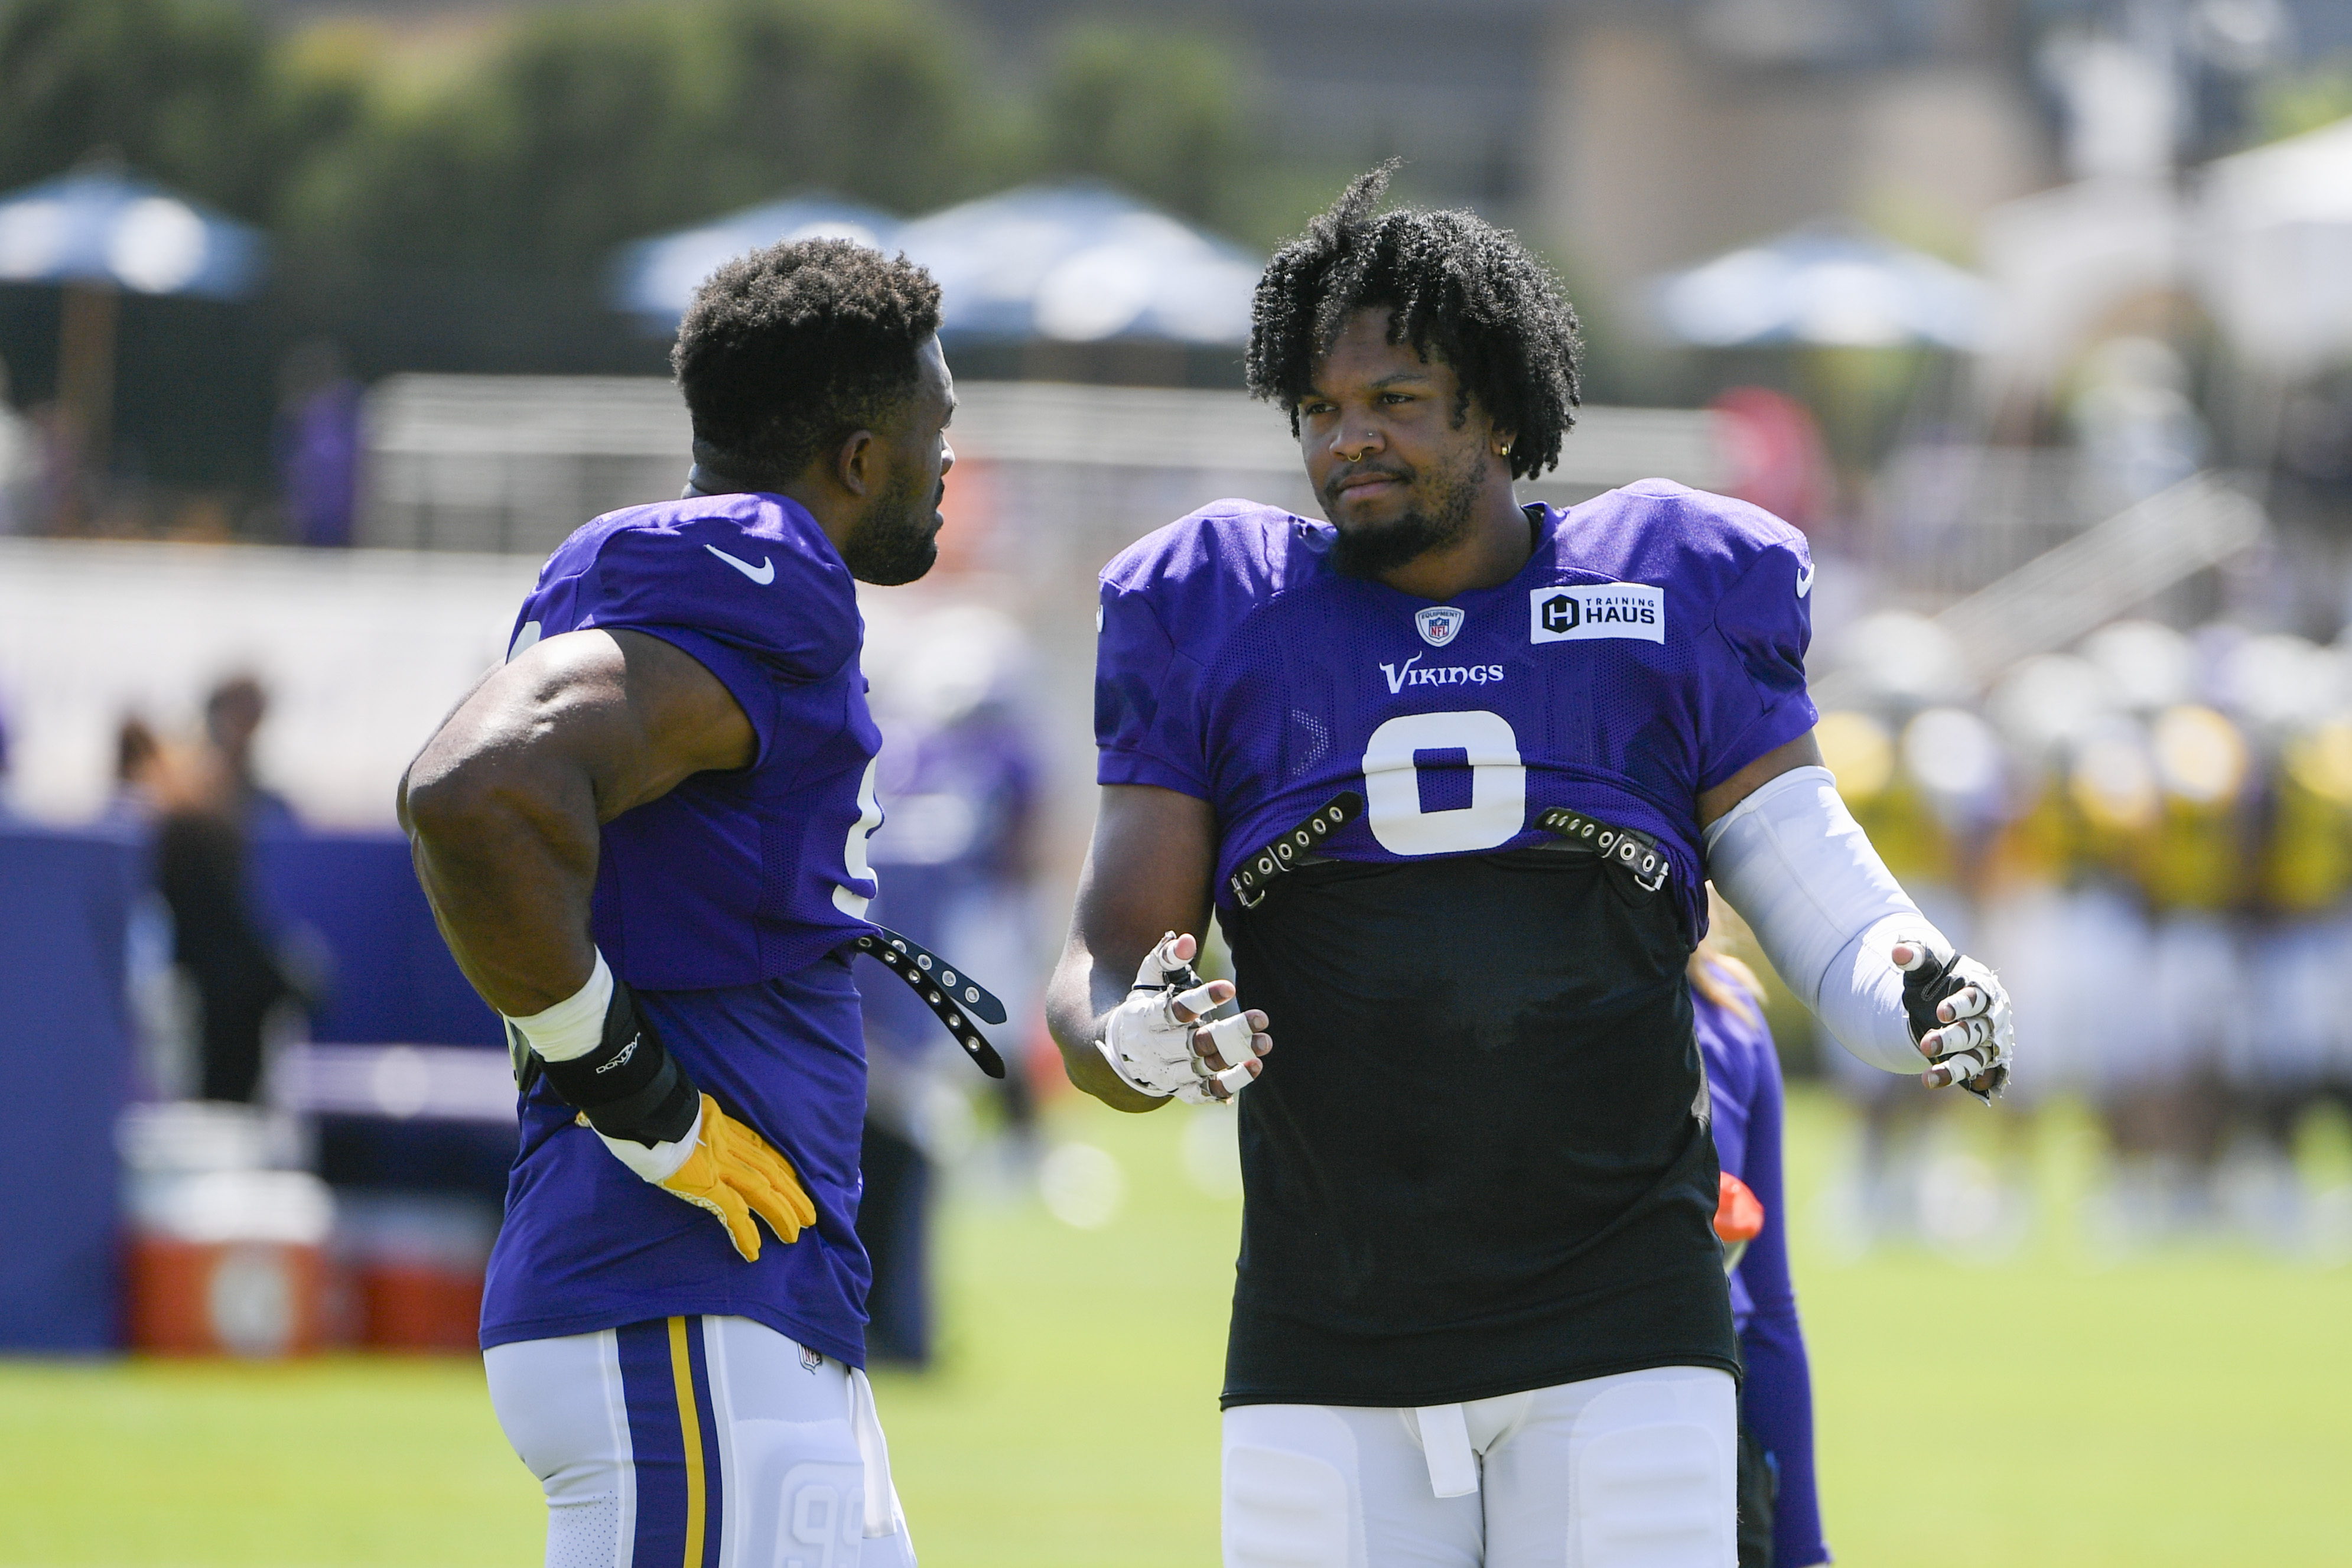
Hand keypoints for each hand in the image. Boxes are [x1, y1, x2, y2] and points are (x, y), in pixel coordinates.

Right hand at [599, 1093, 817, 1260]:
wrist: (639, 1099)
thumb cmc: (638, 1099)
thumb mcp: (651, 1102)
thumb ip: (637, 1113)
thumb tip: (582, 1116)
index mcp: (716, 1122)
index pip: (755, 1146)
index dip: (776, 1165)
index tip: (790, 1178)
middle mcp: (725, 1143)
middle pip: (768, 1170)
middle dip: (791, 1194)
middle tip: (810, 1214)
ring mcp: (718, 1163)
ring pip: (762, 1192)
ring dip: (782, 1215)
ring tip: (795, 1235)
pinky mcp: (706, 1183)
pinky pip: (733, 1213)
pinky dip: (745, 1233)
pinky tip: (754, 1251)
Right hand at [1094, 932, 1271, 1102]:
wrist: (1123, 1050)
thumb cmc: (1144, 1005)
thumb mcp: (1149, 978)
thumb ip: (1166, 957)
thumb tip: (1186, 940)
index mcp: (1146, 1019)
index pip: (1174, 1011)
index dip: (1202, 1000)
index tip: (1230, 988)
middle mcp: (1157, 1049)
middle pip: (1194, 1043)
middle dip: (1229, 1032)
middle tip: (1261, 1017)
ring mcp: (1169, 1072)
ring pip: (1204, 1068)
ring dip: (1236, 1058)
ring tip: (1264, 1043)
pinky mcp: (1182, 1089)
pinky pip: (1206, 1092)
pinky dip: (1230, 1084)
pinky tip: (1254, 1067)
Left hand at [1892, 932, 2012, 1099]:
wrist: (1941, 995)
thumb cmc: (1938, 975)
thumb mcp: (1926, 962)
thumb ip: (1914, 954)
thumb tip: (1897, 951)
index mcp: (1982, 989)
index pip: (1977, 998)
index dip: (1961, 1005)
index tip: (1941, 1011)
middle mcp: (1990, 1018)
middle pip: (1976, 1030)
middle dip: (1953, 1038)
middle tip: (1927, 1044)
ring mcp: (1987, 1042)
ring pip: (1977, 1058)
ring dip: (1955, 1068)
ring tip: (1928, 1079)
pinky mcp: (1979, 1061)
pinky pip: (1977, 1075)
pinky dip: (1969, 1083)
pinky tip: (1948, 1086)